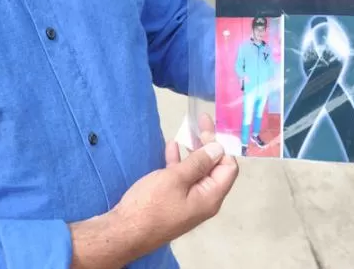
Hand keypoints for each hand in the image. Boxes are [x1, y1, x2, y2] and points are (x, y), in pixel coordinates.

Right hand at [114, 114, 237, 258]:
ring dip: (193, 151)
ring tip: (187, 130)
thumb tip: (218, 149)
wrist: (125, 232)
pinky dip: (179, 162)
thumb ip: (199, 162)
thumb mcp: (175, 178)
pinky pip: (183, 178)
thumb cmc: (151, 204)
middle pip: (214, 167)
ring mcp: (189, 201)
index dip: (221, 147)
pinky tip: (172, 147)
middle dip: (208, 144)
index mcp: (210, 197)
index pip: (228, 168)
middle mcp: (204, 200)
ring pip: (197, 171)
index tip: (208, 129)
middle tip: (199, 121)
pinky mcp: (174, 201)